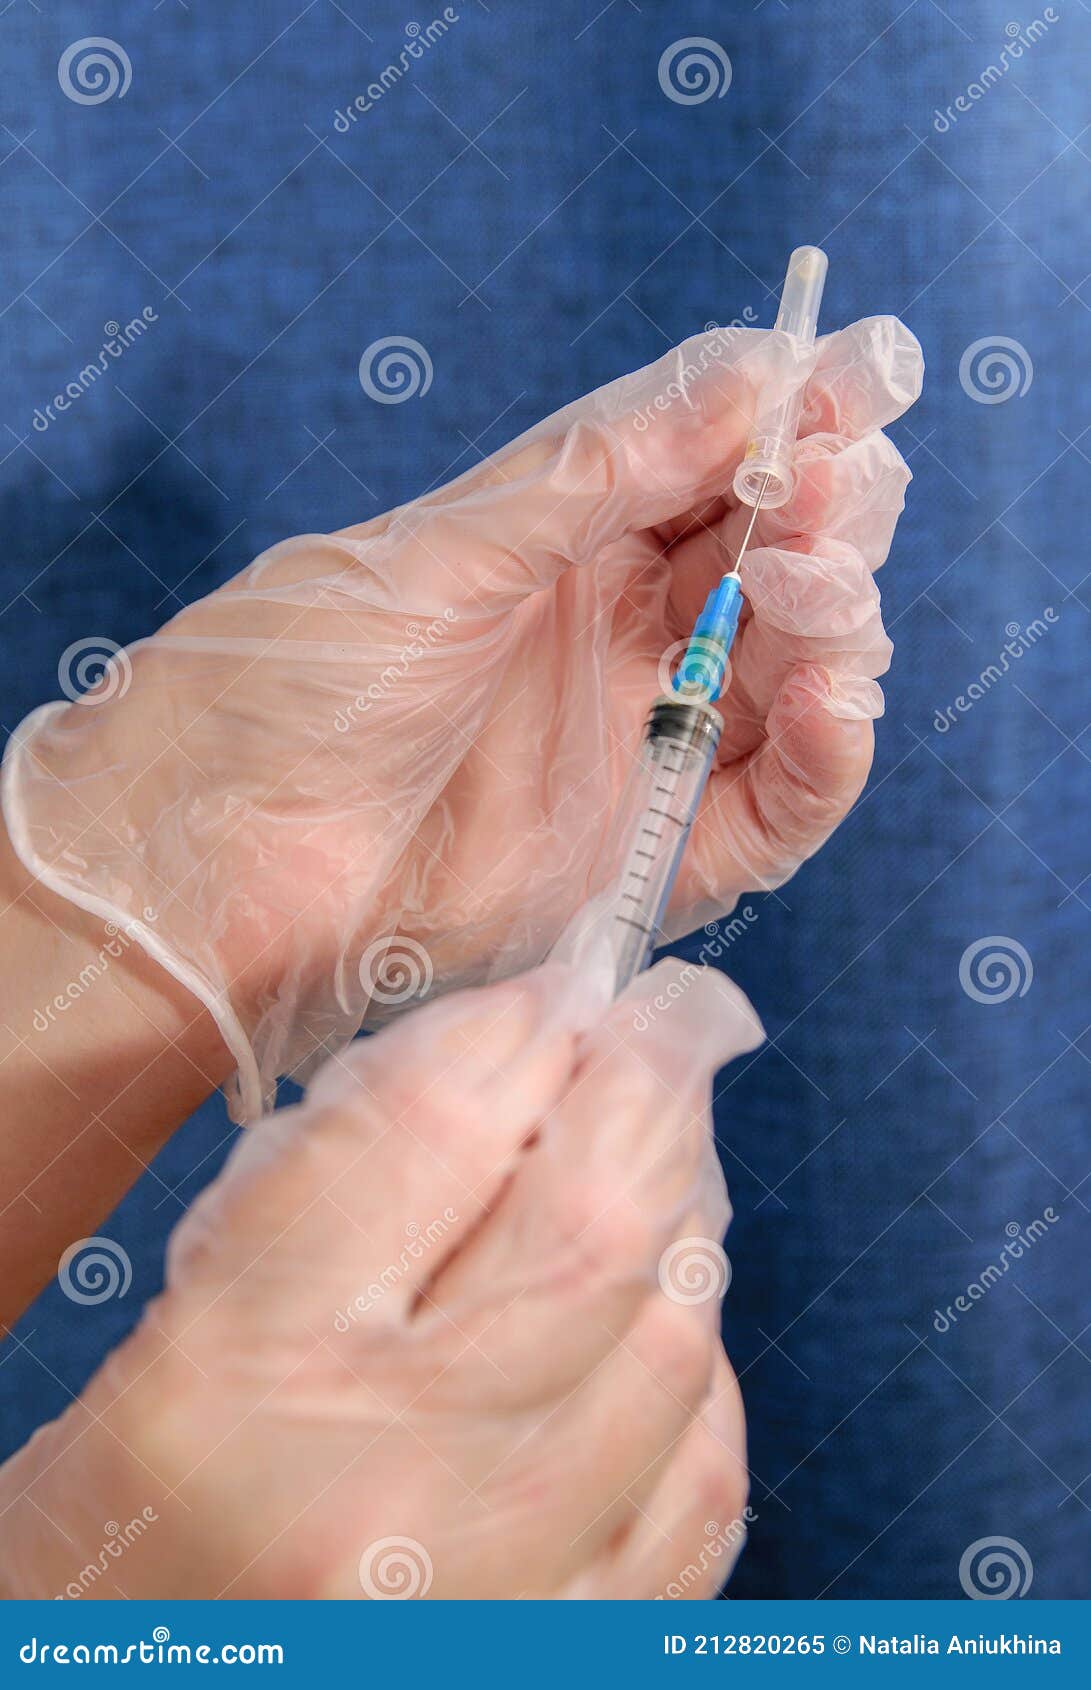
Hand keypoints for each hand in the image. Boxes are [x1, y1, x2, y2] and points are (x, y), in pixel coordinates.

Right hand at [0, 959, 761, 1600]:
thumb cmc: (108, 1553)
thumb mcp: (162, 1347)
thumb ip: (317, 1203)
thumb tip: (492, 1069)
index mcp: (237, 1386)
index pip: (430, 1136)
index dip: (519, 1031)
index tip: (557, 993)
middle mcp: (384, 1497)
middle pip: (586, 1232)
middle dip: (648, 1089)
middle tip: (666, 1025)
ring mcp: (499, 1603)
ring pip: (668, 1350)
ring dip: (682, 1219)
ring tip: (663, 1159)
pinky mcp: (570, 1668)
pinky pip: (698, 1493)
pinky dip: (700, 1380)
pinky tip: (662, 1324)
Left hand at [3, 318, 920, 1113]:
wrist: (224, 855)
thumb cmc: (301, 680)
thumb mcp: (449, 546)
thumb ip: (603, 470)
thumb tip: (746, 375)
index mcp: (568, 549)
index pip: (713, 478)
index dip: (785, 432)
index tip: (848, 390)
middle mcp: (617, 643)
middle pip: (771, 574)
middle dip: (820, 522)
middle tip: (824, 497)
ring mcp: (639, 747)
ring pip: (791, 681)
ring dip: (831, 628)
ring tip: (812, 593)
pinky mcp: (652, 858)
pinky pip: (775, 808)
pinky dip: (826, 758)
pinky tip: (829, 700)